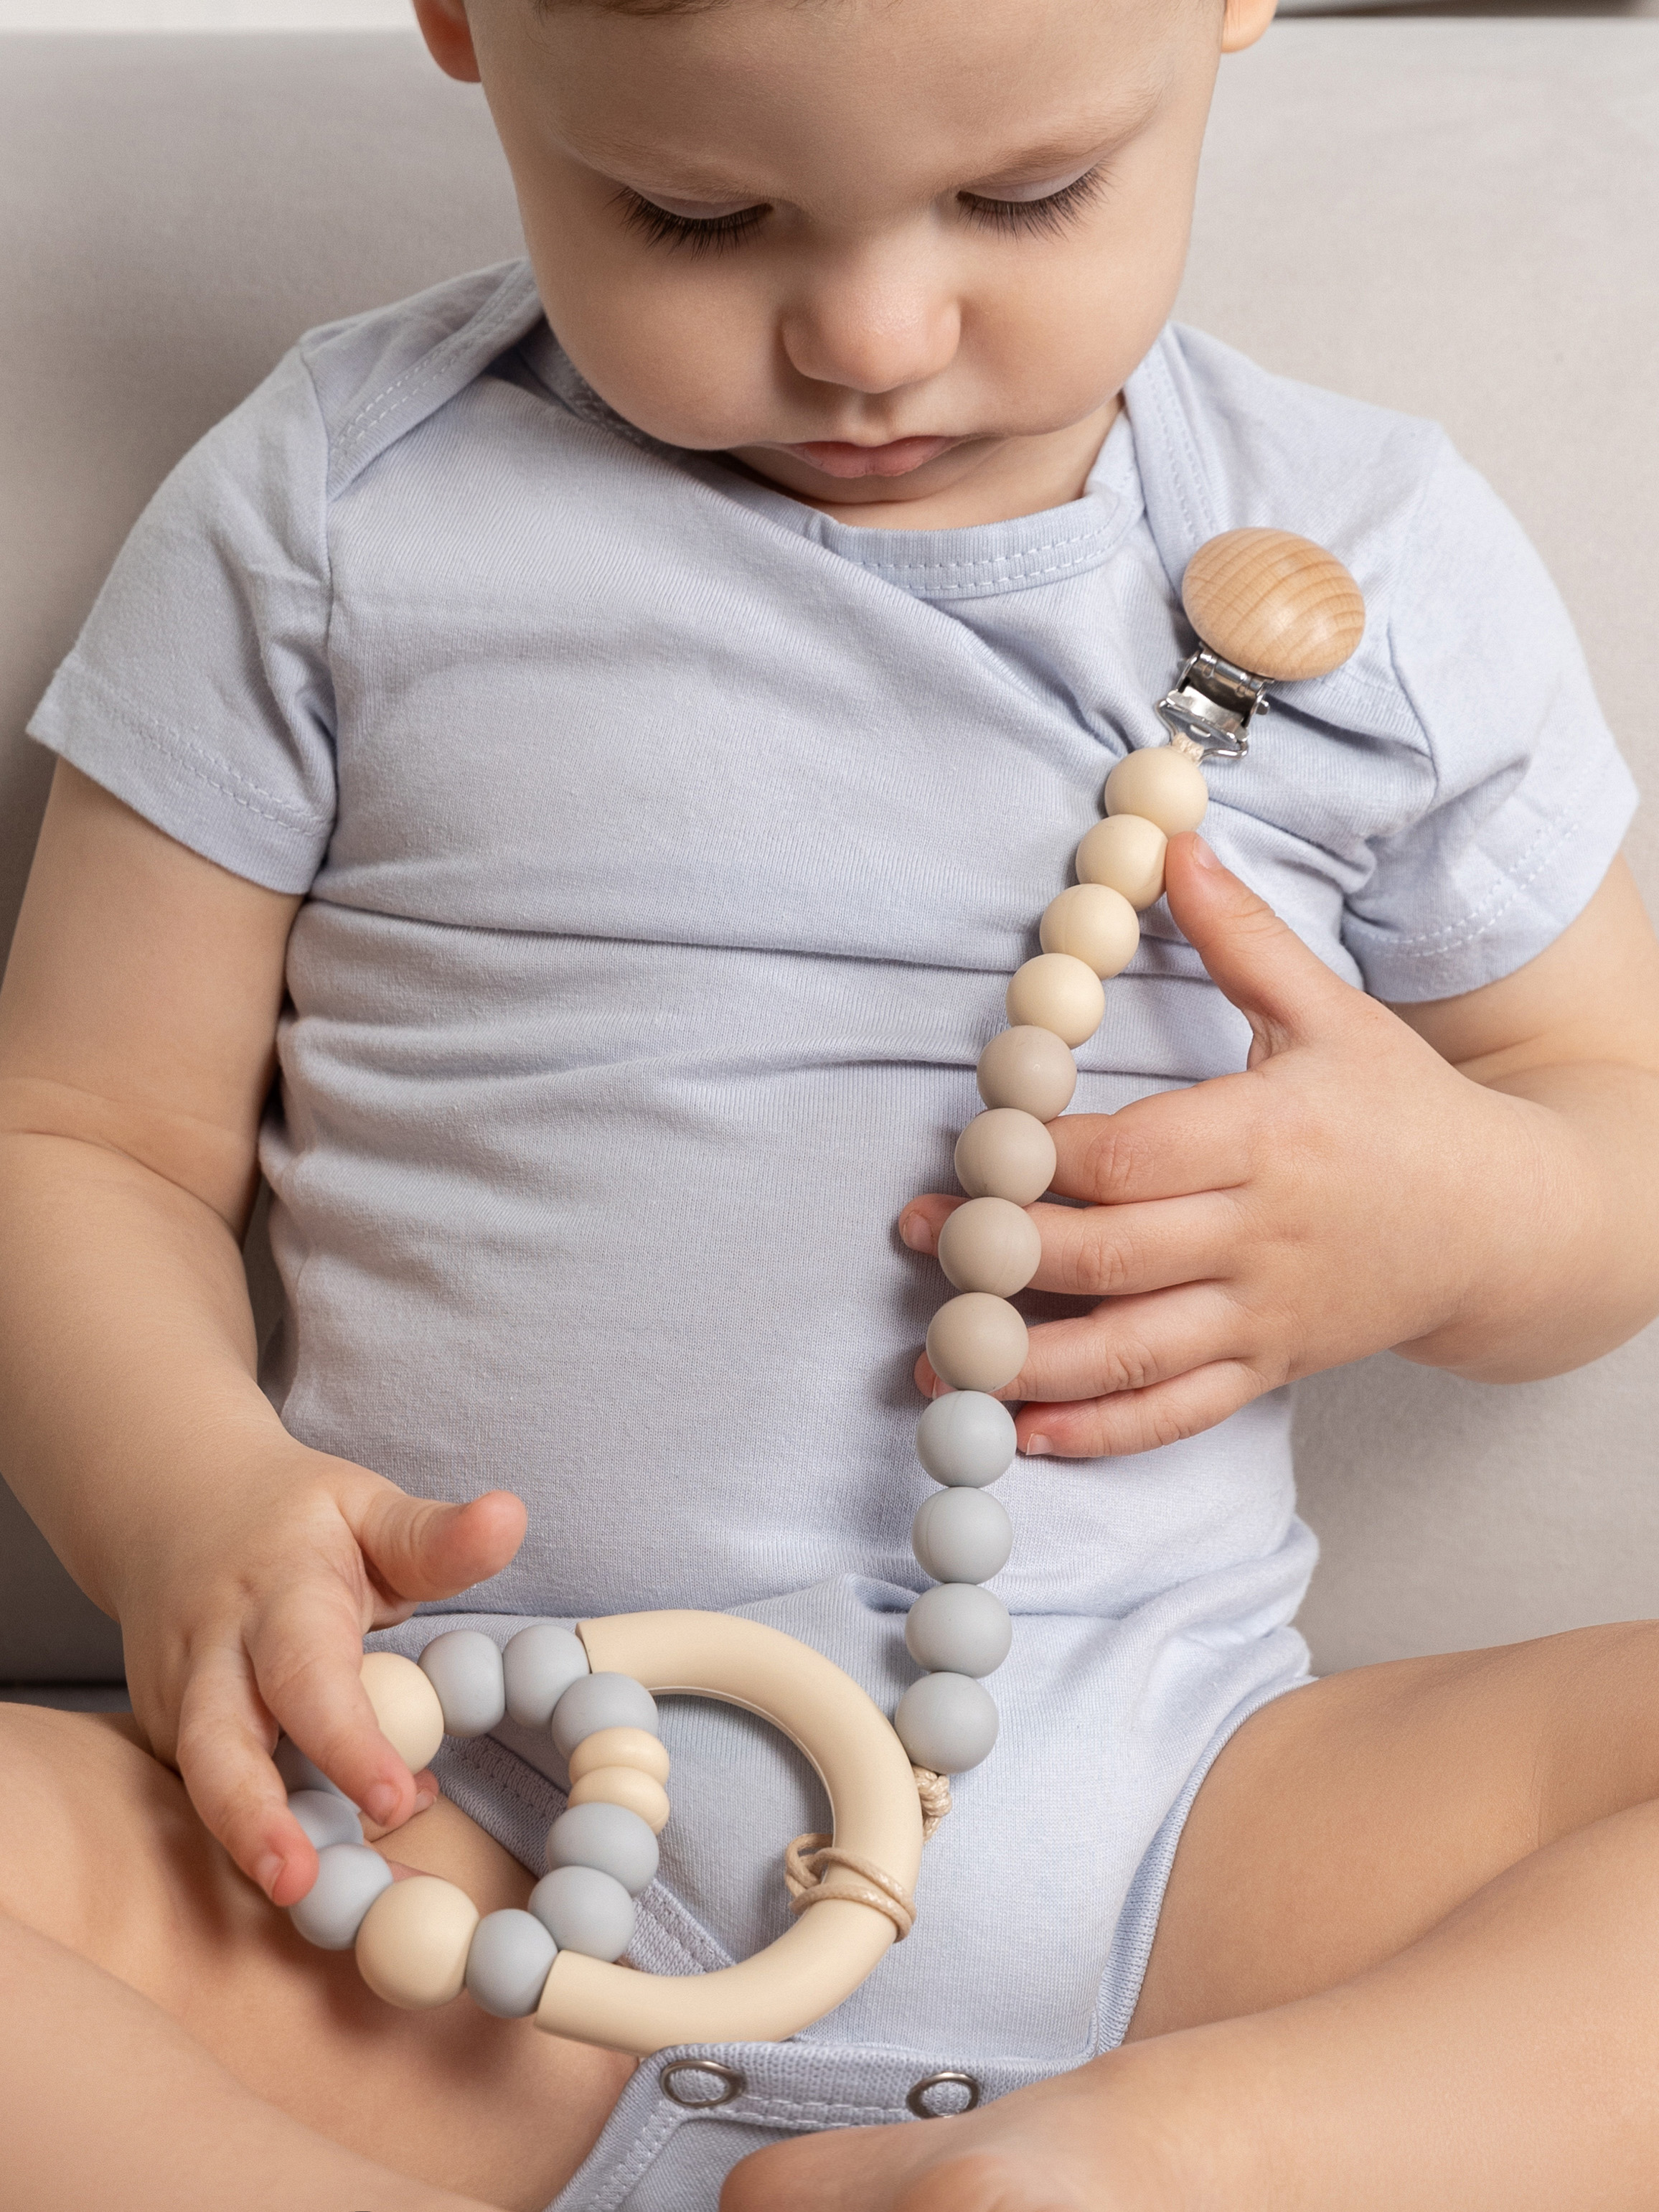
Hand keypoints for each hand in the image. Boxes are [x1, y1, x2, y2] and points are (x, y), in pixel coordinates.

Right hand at [114, 1444, 525, 1904]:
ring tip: (314, 1903)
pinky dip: (262, 1836)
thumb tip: (511, 1516)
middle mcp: (213, 1652)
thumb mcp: (368, 1508)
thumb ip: (435, 1535)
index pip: (307, 1671)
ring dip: (251, 1849)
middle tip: (301, 1886)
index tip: (397, 1797)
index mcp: (277, 1592)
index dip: (346, 1739)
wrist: (171, 1505)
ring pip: (202, 1785)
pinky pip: (211, 1794)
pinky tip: (333, 1863)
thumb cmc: (296, 1518)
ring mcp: (177, 1699)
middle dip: (253, 1821)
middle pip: (217, 1746)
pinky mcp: (165, 1736)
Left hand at [900, 833, 1561, 1457]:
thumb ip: (1242, 937)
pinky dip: (1097, 1434)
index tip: (974, 1147)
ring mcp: (1264, 1314)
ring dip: (1026, 1364)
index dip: (1040, 1159)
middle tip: (923, 1236)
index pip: (1129, 1158)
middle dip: (1004, 1253)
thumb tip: (1172, 845)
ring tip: (940, 1357)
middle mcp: (1261, 1236)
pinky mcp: (1268, 1369)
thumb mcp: (1332, 1011)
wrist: (1502, 1223)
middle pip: (1111, 1257)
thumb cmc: (1404, 1110)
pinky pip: (1175, 1415)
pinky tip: (1023, 1434)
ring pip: (1131, 1354)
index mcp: (1268, 1137)